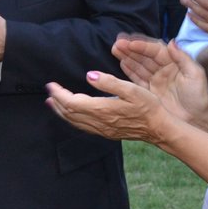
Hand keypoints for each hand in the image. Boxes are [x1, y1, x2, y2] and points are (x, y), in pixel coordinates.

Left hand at [45, 68, 176, 146]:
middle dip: (56, 102)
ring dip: (61, 112)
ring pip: (74, 122)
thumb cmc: (148, 106)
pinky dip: (71, 119)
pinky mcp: (106, 132)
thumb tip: (89, 76)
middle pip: (69, 113)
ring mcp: (102, 129)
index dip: (59, 93)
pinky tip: (70, 114)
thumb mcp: (132, 89)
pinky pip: (82, 126)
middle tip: (48, 90)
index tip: (51, 84)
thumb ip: (109, 82)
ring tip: (52, 102)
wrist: (159, 128)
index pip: (71, 103)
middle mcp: (99, 122)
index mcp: (102, 109)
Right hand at [112, 34, 207, 128]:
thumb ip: (183, 58)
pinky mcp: (149, 92)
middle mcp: (163, 69)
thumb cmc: (198, 98)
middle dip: (131, 49)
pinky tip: (121, 63)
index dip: (143, 46)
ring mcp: (155, 80)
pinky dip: (129, 71)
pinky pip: (137, 79)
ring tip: (115, 49)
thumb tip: (171, 42)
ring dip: (127, 57)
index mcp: (174, 63)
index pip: (156, 50)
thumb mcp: (195, 75)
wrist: (196, 120)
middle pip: (144, 56)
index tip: (130, 43)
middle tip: (117, 42)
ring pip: (139, 65)